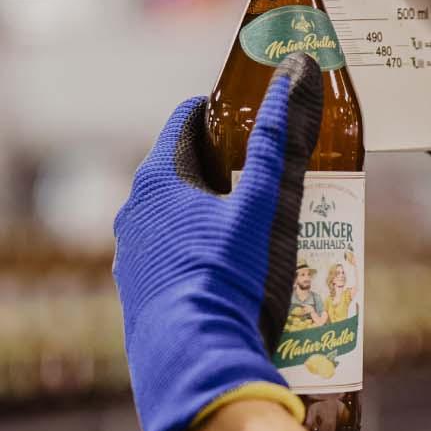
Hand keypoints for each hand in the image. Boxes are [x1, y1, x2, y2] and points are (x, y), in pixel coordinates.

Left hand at [112, 53, 322, 430]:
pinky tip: (233, 275)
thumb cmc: (228, 276)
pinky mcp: (140, 292)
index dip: (222, 113)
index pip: (187, 123)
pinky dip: (201, 254)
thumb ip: (281, 144)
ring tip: (259, 230)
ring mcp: (133, 254)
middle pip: (183, 172)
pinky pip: (172, 258)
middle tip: (270, 176)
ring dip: (213, 216)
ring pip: (176, 218)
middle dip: (225, 170)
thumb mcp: (265, 206)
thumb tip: (297, 73)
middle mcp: (135, 211)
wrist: (194, 358)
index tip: (252, 113)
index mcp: (159, 180)